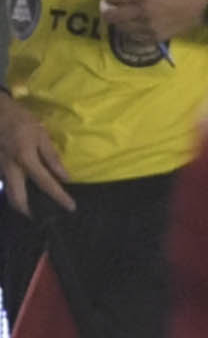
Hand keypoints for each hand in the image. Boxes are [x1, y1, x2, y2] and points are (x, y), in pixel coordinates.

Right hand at [0, 96, 74, 215]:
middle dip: (28, 211)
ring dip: (19, 202)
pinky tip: (24, 190)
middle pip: (17, 197)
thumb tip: (64, 177)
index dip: (59, 196)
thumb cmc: (20, 121)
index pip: (45, 183)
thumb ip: (51, 156)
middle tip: (40, 216)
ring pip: (8, 192)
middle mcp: (10, 168)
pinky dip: (14, 190)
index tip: (70, 207)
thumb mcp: (41, 134)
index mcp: (25, 159)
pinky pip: (5, 183)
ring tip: (33, 207)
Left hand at [99, 0, 207, 48]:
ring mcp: (149, 27)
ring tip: (125, 11)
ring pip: (119, 27)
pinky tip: (136, 22)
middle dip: (106, 6)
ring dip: (118, 18)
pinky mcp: (156, 37)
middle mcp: (143, 12)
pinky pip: (133, 37)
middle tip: (112, 1)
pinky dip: (130, 29)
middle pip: (109, 14)